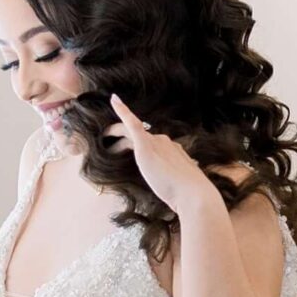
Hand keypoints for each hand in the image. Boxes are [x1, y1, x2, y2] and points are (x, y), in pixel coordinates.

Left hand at [108, 95, 212, 214]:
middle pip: (141, 136)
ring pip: (131, 132)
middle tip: (112, 146)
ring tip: (104, 138)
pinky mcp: (146, 145)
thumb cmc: (187, 196)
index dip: (145, 146)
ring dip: (117, 133)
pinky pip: (131, 123)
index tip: (138, 148)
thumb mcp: (180, 189)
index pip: (154, 145)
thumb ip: (175, 185)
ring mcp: (155, 142)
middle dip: (127, 140)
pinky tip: (114, 100)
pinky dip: (123, 110)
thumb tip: (176, 194)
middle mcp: (165, 142)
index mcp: (174, 151)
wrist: (193, 194)